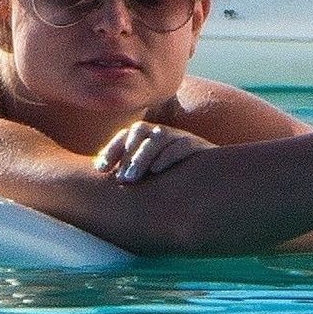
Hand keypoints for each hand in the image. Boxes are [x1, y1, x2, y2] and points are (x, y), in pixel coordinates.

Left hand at [94, 121, 214, 183]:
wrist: (212, 180)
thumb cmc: (172, 179)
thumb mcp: (148, 177)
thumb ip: (128, 174)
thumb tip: (102, 181)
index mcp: (148, 137)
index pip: (125, 135)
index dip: (112, 149)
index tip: (101, 169)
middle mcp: (163, 133)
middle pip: (140, 132)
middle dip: (128, 155)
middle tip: (120, 179)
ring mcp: (181, 137)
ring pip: (159, 137)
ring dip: (143, 156)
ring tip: (132, 177)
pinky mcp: (198, 146)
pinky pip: (181, 145)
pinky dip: (167, 156)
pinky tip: (156, 170)